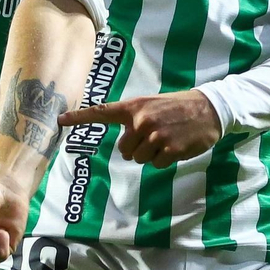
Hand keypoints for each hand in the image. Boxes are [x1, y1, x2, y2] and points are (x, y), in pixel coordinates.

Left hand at [59, 90, 221, 168]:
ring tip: (167, 139)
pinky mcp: (170, 149)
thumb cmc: (177, 107)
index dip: (79, 117)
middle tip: (155, 136)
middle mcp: (141, 121)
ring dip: (152, 154)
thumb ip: (134, 118)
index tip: (60, 120)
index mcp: (134, 107)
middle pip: (124, 150)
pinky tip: (176, 146)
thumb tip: (124, 144)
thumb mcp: (152, 105)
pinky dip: (165, 160)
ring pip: (139, 159)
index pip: (101, 112)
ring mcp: (156, 135)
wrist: (209, 108)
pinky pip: (156, 165)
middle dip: (137, 148)